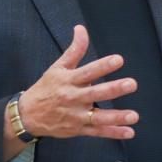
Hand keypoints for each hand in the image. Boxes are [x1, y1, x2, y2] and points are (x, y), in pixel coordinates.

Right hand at [17, 25, 138, 139]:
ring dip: (116, 117)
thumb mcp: (58, 67)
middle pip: (95, 94)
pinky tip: (129, 132)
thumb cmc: (46, 88)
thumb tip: (81, 28)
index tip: (118, 60)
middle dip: (114, 89)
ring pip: (98, 117)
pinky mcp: (78, 129)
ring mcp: (76, 116)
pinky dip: (113, 133)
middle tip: (132, 84)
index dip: (102, 65)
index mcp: (68, 81)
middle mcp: (73, 98)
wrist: (27, 116)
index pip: (87, 72)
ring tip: (134, 115)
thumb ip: (74, 49)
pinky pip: (97, 132)